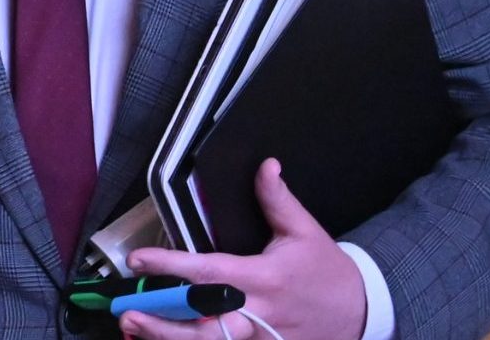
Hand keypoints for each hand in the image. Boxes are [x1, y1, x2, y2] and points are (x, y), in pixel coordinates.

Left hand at [118, 159, 367, 339]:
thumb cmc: (327, 272)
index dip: (171, 267)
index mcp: (263, 278)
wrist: (360, 312)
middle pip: (203, 324)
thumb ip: (277, 200)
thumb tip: (265, 166)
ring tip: (135, 331)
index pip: (208, 272)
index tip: (140, 260)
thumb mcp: (305, 231)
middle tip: (129, 311)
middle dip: (163, 321)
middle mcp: (257, 313)